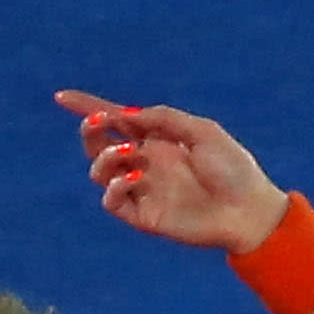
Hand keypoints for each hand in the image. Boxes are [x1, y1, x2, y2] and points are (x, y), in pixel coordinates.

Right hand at [57, 90, 288, 252]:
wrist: (251, 212)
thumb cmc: (234, 169)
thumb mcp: (201, 131)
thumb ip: (162, 118)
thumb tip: (124, 115)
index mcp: (159, 141)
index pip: (115, 123)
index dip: (88, 108)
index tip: (62, 97)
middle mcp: (147, 164)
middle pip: (99, 145)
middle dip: (90, 130)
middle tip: (100, 123)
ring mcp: (144, 190)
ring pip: (100, 172)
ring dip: (105, 158)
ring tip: (132, 157)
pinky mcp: (145, 216)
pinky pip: (112, 201)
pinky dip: (114, 187)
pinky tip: (134, 178)